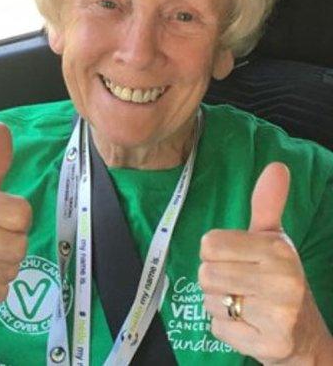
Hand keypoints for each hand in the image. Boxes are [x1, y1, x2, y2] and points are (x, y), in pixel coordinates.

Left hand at [199, 163, 332, 363]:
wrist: (304, 336)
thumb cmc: (279, 281)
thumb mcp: (274, 241)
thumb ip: (266, 205)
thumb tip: (276, 167)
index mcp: (278, 250)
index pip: (209, 244)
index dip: (216, 255)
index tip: (238, 262)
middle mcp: (282, 280)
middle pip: (205, 274)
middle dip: (216, 283)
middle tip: (241, 287)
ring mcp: (278, 314)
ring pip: (210, 302)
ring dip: (220, 306)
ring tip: (246, 306)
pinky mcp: (270, 343)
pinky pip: (218, 329)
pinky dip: (227, 330)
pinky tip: (250, 327)